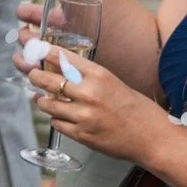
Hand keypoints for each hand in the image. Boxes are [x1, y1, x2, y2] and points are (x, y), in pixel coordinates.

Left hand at [24, 47, 171, 166]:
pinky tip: (61, 116)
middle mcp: (89, 94)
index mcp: (100, 76)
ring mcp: (84, 116)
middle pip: (47, 80)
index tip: (35, 49)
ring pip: (47, 104)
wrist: (153, 138)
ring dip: (42, 100)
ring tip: (43, 98)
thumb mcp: (114, 83)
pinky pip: (56, 123)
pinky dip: (56, 119)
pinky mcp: (82, 135)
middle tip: (32, 74)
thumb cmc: (138, 109)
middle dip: (34, 76)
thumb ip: (89, 77)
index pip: (63, 57)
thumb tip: (62, 70)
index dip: (44, 52)